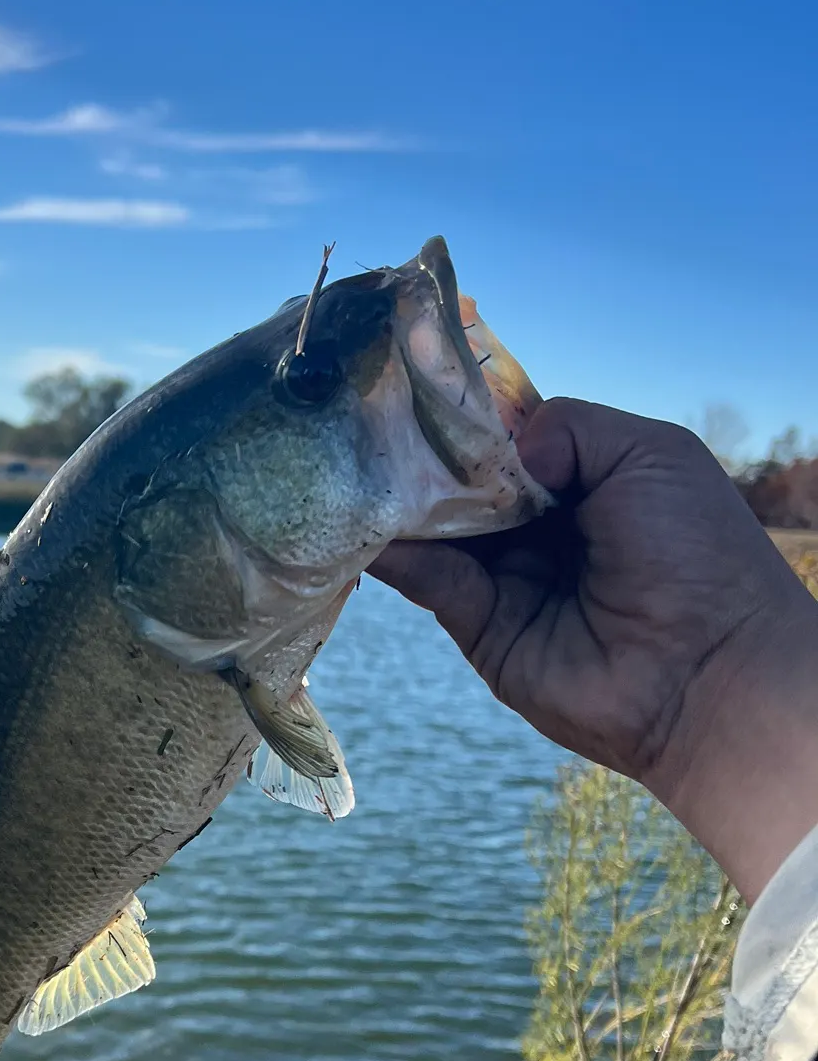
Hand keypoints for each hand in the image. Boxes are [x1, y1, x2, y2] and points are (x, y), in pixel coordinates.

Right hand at [370, 398, 817, 899]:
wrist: (707, 672)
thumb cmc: (696, 552)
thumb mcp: (649, 453)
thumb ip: (568, 426)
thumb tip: (495, 449)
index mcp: (579, 482)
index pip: (503, 442)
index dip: (463, 419)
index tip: (412, 388)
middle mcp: (536, 527)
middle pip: (458, 483)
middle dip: (418, 455)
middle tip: (364, 423)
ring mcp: (504, 576)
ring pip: (434, 528)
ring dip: (398, 500)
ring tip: (353, 465)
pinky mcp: (480, 625)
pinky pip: (429, 579)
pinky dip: (398, 552)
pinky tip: (372, 524)